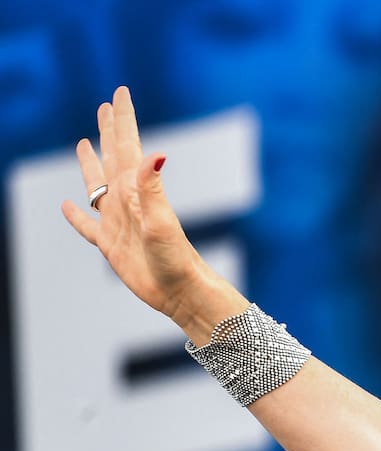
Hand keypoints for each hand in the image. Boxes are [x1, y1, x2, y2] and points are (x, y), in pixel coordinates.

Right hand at [61, 86, 212, 319]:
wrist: (180, 292)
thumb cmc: (176, 258)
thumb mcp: (162, 221)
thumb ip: (152, 188)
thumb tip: (154, 152)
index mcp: (137, 191)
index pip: (126, 147)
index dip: (122, 120)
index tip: (120, 93)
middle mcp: (127, 202)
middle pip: (112, 158)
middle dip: (108, 131)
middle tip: (105, 106)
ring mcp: (118, 223)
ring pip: (97, 185)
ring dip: (90, 164)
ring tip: (83, 143)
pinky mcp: (110, 245)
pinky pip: (87, 225)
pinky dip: (75, 215)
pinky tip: (66, 205)